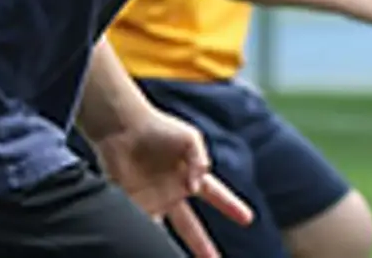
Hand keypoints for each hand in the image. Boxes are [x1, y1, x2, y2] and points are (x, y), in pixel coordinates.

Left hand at [90, 108, 253, 257]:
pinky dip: (140, 234)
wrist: (124, 126)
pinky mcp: (131, 202)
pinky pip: (138, 223)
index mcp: (192, 176)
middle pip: (191, 228)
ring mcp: (153, 200)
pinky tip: (144, 244)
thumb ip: (199, 161)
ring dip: (168, 248)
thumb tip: (194, 187)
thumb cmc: (159, 128)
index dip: (231, 207)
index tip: (247, 219)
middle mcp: (173, 192)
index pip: (217, 195)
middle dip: (203, 247)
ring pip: (163, 233)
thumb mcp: (190, 138)